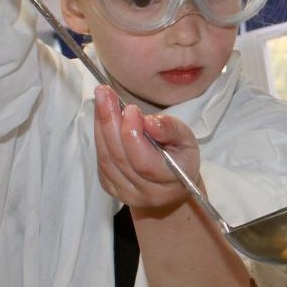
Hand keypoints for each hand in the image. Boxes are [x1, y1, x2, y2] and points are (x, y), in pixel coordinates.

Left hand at [93, 85, 200, 211]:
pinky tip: (102, 118)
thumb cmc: (180, 157)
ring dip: (101, 127)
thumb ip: (169, 129)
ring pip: (107, 159)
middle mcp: (147, 192)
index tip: (131, 108)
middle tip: (104, 93)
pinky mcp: (112, 188)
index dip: (132, 135)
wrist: (171, 186)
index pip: (143, 161)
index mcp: (172, 179)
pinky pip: (101, 161)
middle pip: (120, 158)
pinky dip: (99, 137)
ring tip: (101, 99)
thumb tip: (148, 122)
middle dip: (110, 122)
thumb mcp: (186, 138)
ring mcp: (127, 193)